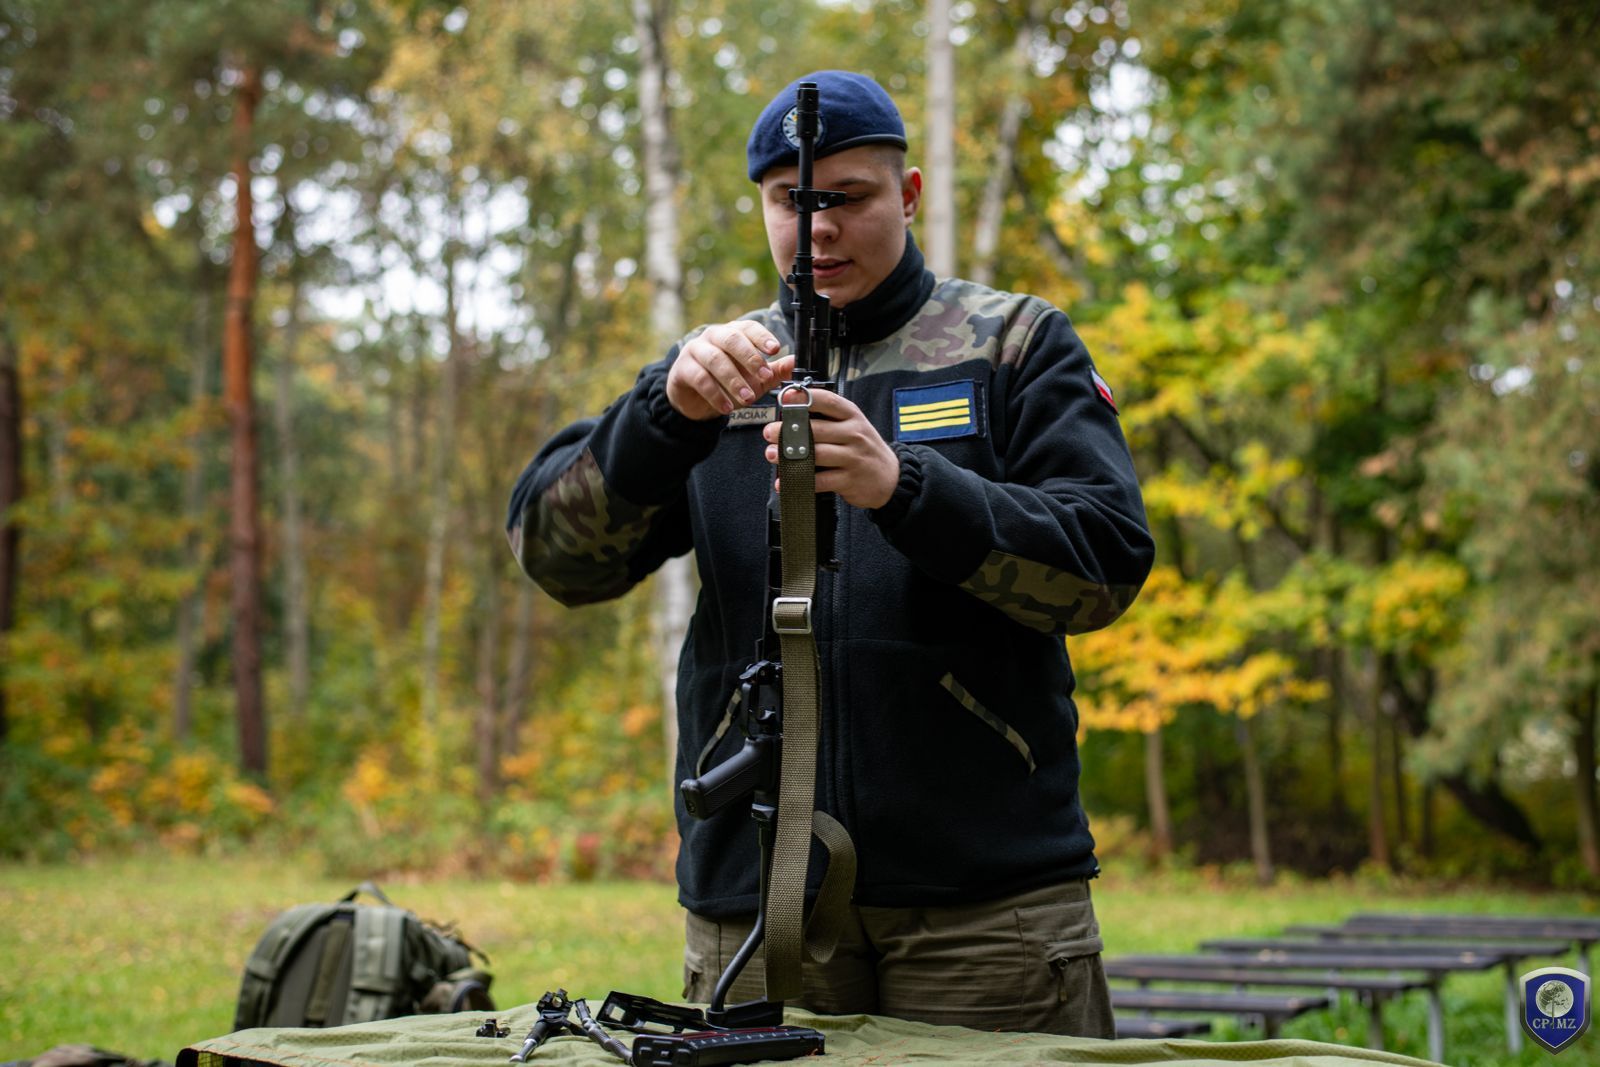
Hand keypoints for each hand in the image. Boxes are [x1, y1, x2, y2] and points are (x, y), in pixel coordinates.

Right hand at [666, 320, 794, 420]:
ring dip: (734, 380)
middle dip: (750, 357)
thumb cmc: (727, 383)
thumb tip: (795, 363)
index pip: (748, 327)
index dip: (762, 336)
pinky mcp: (683, 369)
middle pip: (732, 339)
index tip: (775, 349)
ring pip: (715, 359)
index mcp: (733, 333)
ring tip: (747, 398)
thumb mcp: (754, 379)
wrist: (694, 400)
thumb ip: (774, 371)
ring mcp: (695, 350)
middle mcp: (713, 336)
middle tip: (765, 376)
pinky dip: (715, 394)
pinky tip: (726, 407)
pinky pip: (700, 378)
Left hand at [763, 388, 900, 509]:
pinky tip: (785, 481)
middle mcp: (854, 434)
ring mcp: (853, 457)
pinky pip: (820, 480)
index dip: (804, 398)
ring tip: (772, 455)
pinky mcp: (849, 480)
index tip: (785, 399)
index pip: (828, 401)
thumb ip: (829, 418)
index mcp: (852, 416)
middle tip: (769, 432)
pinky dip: (799, 481)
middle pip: (816, 429)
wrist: (890, 477)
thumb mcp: (854, 425)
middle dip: (787, 430)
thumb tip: (792, 410)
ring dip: (789, 455)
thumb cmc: (864, 448)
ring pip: (816, 454)